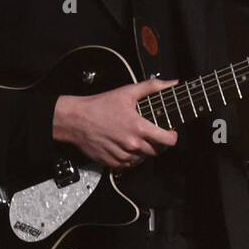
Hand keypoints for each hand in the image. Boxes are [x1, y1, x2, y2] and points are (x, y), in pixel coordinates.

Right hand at [52, 76, 178, 168]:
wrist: (75, 120)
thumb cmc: (100, 105)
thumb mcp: (127, 92)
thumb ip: (152, 87)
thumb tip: (172, 83)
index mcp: (139, 128)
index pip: (168, 141)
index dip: (173, 136)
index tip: (170, 132)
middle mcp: (132, 145)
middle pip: (157, 151)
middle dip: (159, 143)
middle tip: (154, 134)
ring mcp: (122, 155)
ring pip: (143, 158)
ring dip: (144, 150)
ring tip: (137, 138)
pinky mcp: (112, 163)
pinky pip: (129, 165)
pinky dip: (131, 158)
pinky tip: (126, 146)